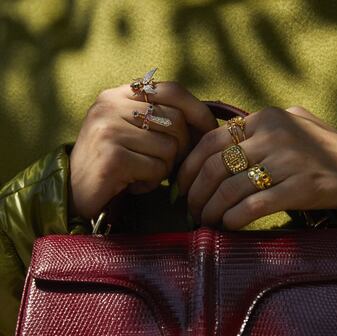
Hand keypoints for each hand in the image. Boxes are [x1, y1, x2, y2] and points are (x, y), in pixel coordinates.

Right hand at [69, 82, 216, 218]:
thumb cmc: (111, 164)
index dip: (197, 109)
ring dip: (162, 169)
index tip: (210, 129)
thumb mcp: (130, 132)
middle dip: (181, 149)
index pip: (171, 89)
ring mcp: (109, 130)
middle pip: (176, 122)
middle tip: (165, 165)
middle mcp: (110, 106)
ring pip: (169, 148)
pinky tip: (132, 185)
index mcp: (117, 95)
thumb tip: (206, 123)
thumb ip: (157, 119)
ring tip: (142, 174)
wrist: (73, 192)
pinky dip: (150, 182)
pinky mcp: (112, 157)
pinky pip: (156, 169)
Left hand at [177, 106, 336, 228]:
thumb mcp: (289, 122)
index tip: (181, 189)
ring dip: (212, 211)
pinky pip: (255, 206)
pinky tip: (229, 226)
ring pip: (231, 190)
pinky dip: (234, 219)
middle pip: (215, 169)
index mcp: (263, 118)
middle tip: (191, 212)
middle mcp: (272, 136)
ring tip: (207, 222)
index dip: (188, 169)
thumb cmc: (317, 148)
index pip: (209, 142)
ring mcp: (287, 161)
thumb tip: (217, 141)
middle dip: (196, 195)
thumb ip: (256, 127)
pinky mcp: (300, 187)